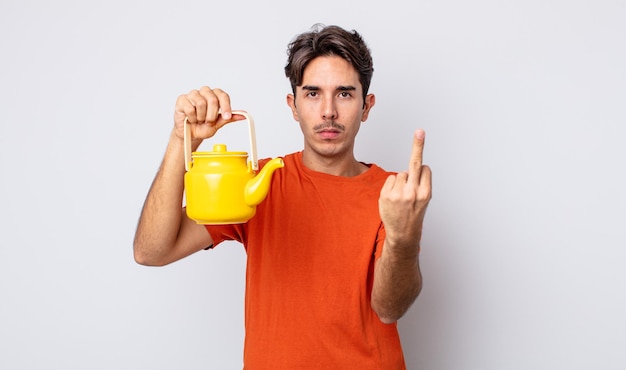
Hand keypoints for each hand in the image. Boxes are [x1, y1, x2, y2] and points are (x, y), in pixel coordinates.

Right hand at [173, 86, 245, 140]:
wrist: (190, 134)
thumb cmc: (203, 127)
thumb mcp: (218, 124)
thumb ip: (229, 118)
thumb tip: (243, 115)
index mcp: (215, 95)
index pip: (223, 95)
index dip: (226, 106)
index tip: (227, 117)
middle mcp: (204, 92)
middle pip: (213, 99)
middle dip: (212, 115)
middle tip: (209, 122)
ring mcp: (192, 94)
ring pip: (201, 103)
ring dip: (201, 117)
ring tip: (199, 120)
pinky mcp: (182, 99)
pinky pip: (190, 108)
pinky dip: (192, 117)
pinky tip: (191, 119)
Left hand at [379, 129, 431, 249]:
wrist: (402, 234)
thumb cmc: (414, 214)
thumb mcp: (424, 200)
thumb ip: (421, 183)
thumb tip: (416, 167)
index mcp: (426, 193)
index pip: (424, 168)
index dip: (422, 169)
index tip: (422, 138)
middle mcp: (413, 192)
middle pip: (414, 164)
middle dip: (418, 146)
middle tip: (420, 131)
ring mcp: (399, 194)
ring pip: (401, 173)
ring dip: (402, 181)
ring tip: (402, 197)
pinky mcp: (386, 195)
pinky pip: (390, 179)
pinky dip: (392, 185)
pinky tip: (394, 197)